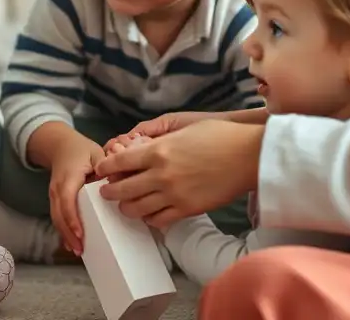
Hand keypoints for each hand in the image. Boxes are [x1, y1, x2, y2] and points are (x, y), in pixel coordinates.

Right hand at [48, 134, 104, 255]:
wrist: (60, 145)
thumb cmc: (80, 150)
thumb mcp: (95, 153)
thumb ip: (105, 167)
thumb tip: (116, 182)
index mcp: (68, 177)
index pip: (67, 201)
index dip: (72, 219)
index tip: (80, 234)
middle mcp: (57, 188)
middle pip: (59, 214)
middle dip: (68, 233)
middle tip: (81, 250)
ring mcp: (53, 194)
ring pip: (56, 218)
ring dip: (65, 235)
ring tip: (78, 250)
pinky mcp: (55, 199)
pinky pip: (57, 217)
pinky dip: (63, 231)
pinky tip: (70, 243)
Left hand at [93, 120, 263, 228]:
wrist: (248, 156)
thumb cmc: (219, 136)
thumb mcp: (182, 128)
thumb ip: (159, 139)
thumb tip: (140, 146)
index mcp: (157, 151)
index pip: (118, 162)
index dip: (105, 167)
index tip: (101, 170)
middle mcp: (160, 175)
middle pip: (121, 189)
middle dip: (109, 191)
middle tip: (106, 192)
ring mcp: (173, 195)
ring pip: (136, 209)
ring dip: (126, 208)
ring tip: (125, 205)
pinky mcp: (187, 210)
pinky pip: (159, 220)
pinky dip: (149, 219)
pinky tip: (149, 214)